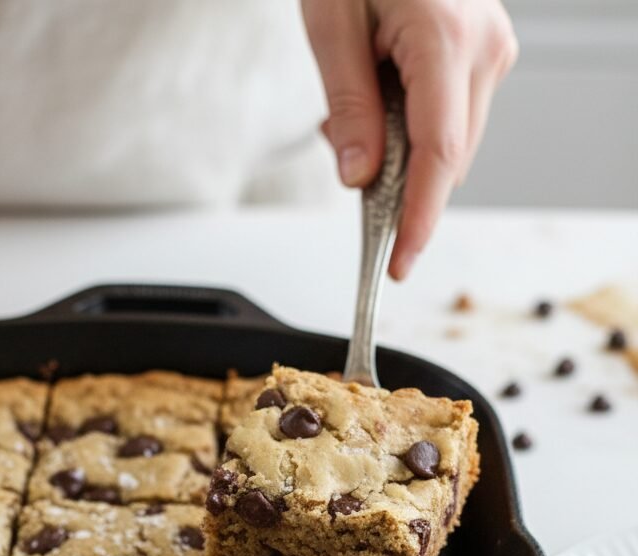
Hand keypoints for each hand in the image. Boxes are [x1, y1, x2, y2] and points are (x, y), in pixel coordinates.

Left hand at [302, 0, 517, 278]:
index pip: (438, 157)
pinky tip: (384, 93)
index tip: (398, 263)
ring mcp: (492, 47)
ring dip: (404, 151)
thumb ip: (350, 107)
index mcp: (445, 39)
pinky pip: (453, 116)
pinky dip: (415, 127)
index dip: (418, 220)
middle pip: (447, 158)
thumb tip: (361, 179)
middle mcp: (484, 47)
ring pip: (451, 142)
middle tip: (346, 150)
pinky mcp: (486, 50)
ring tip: (361, 101)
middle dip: (397, 180)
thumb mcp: (331, 23)